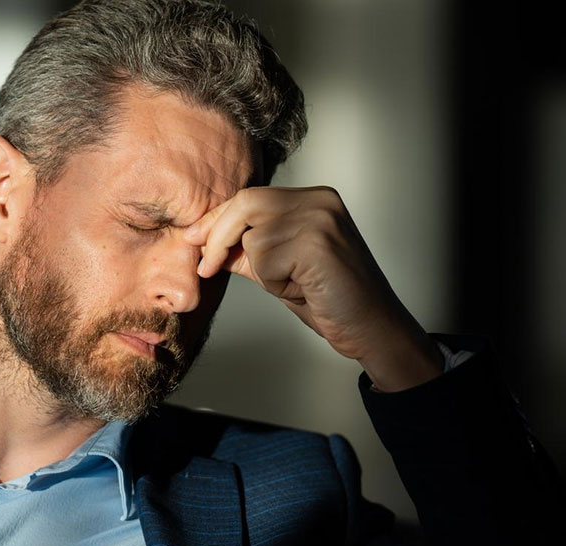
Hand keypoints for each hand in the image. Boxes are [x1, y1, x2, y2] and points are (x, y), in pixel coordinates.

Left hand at [183, 186, 443, 391]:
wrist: (371, 328)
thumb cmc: (329, 300)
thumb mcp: (279, 268)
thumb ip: (248, 250)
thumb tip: (203, 241)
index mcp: (313, 199)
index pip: (250, 197)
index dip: (216, 219)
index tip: (194, 239)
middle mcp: (319, 200)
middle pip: (245, 203)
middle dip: (218, 236)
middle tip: (206, 266)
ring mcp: (320, 217)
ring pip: (253, 237)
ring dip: (262, 271)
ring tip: (294, 283)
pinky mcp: (316, 242)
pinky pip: (266, 260)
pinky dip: (274, 282)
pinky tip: (304, 288)